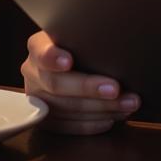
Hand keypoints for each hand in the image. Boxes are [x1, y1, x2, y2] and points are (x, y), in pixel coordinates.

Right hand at [21, 30, 139, 133]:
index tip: (68, 61)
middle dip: (88, 88)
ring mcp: (37, 98)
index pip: (41, 51)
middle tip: (115, 89)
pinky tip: (113, 118)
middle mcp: (33, 73)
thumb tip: (118, 38)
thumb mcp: (80, 34)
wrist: (71, 61)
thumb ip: (87, 37)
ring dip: (100, 108)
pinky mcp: (44, 120)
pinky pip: (68, 126)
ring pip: (66, 108)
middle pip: (57, 84)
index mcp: (38, 47)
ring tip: (127, 104)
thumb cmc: (83, 44)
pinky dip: (93, 123)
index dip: (53, 57)